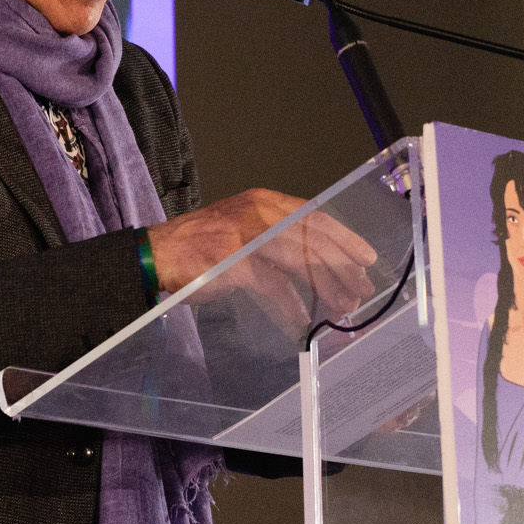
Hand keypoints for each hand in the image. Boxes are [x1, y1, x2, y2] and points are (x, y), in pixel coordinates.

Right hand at [147, 190, 379, 328]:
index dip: (344, 237)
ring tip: (343, 306)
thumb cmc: (202, 245)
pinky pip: (273, 287)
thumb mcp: (246, 232)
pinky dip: (290, 306)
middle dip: (343, 266)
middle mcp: (259, 214)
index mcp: (264, 202)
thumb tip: (318, 266)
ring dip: (326, 286)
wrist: (158, 253)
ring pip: (301, 261)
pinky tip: (302, 321)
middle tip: (363, 288)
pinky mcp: (236, 264)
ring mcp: (247, 237)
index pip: (315, 217)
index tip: (366, 257)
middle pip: (314, 239)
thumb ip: (278, 242)